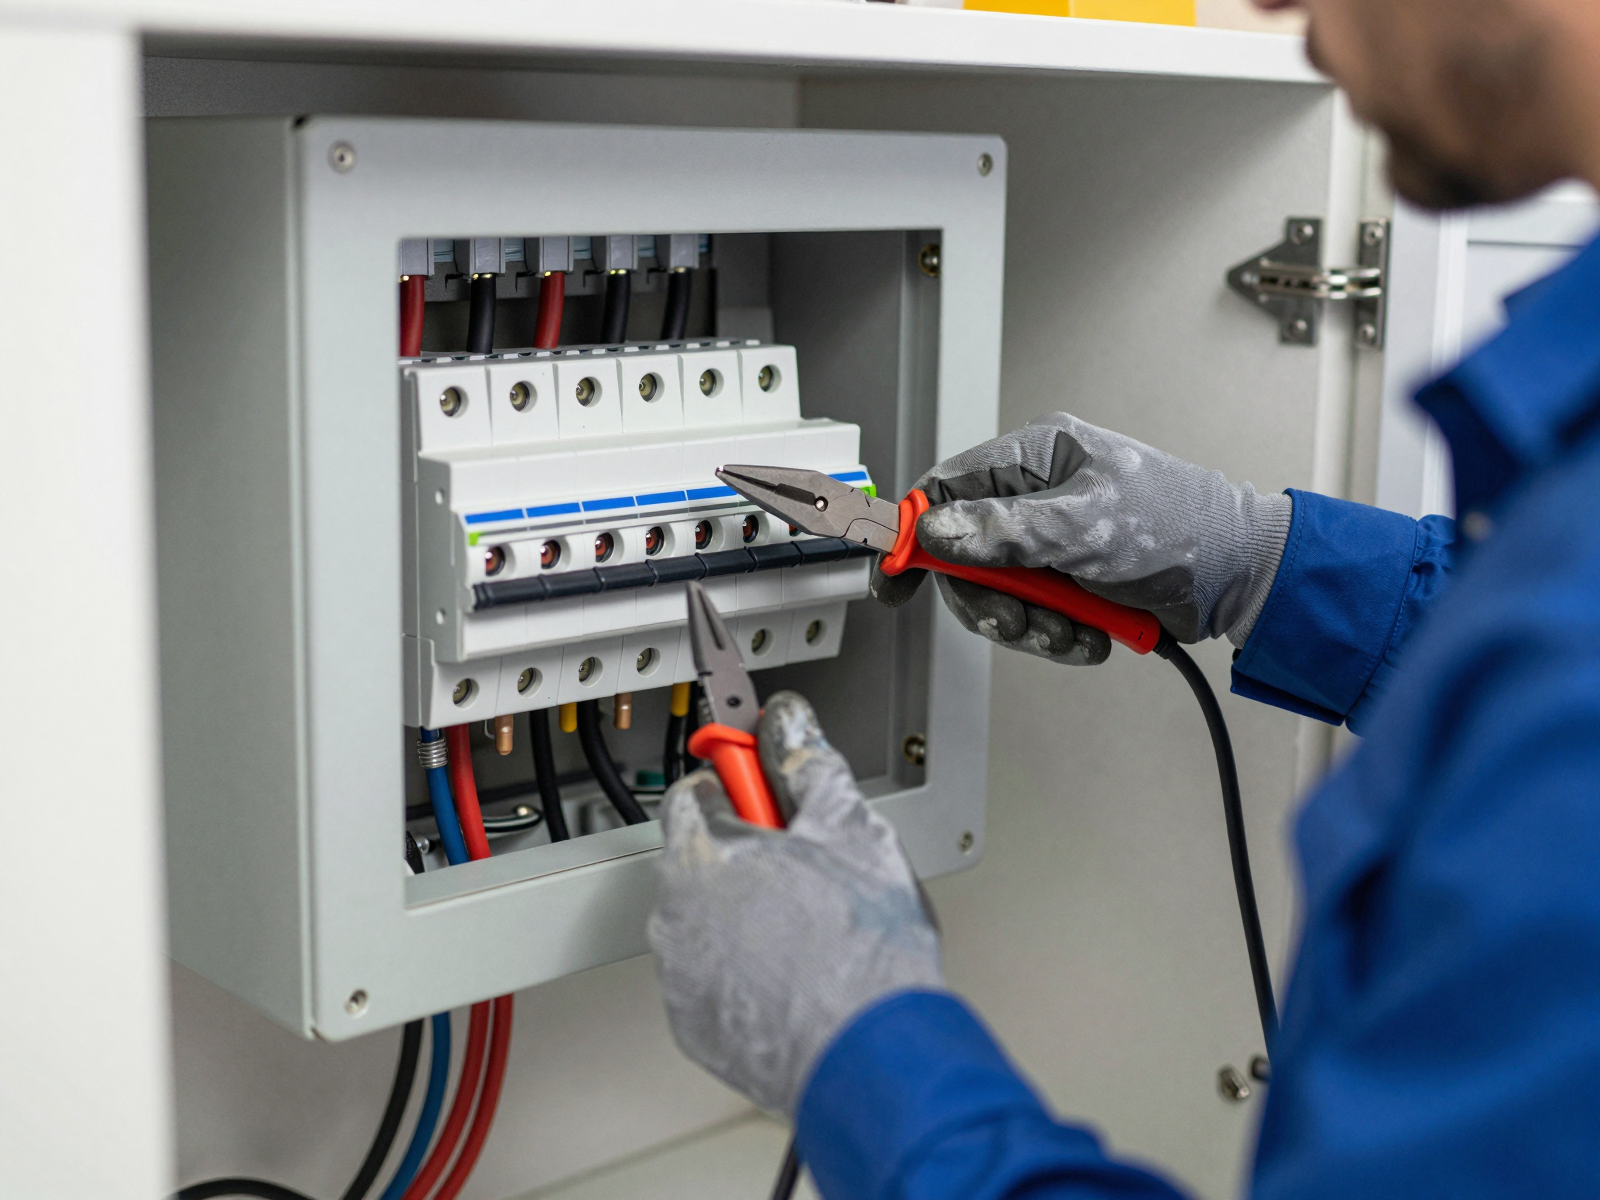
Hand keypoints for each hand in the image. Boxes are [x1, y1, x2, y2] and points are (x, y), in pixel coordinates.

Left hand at [647, 691, 941, 1115]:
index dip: (735, 782)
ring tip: (811, 927)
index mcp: (703, 853)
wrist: (871, 1056)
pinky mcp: (695, 1026)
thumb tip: (792, 725)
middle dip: (746, 853)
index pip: (692, 790)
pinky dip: (744, 972)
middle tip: (805, 865)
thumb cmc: (861, 951)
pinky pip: (712, 979)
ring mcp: (680, 975)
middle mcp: (674, 913)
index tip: (762, 786)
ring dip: (745, 914)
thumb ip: (809, 764)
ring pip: (706, 921)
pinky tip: (796, 973)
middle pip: (699, 857)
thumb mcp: (850, 828)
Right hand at [871, 412, 1290, 658]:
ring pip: (1001, 592)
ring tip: (1070, 633)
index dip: (914, 534)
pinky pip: (1036, 614)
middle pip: (967, 553)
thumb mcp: (1083, 528)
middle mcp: (1040, 495)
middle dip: (990, 598)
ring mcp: (1055, 539)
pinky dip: (1059, 634)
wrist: (1245, 576)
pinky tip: (1092, 634)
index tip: (897, 579)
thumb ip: (1002, 531)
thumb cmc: (1182, 527)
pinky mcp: (1073, 578)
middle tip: (1015, 622)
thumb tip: (936, 531)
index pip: (947, 488)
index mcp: (1038, 456)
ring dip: (1031, 625)